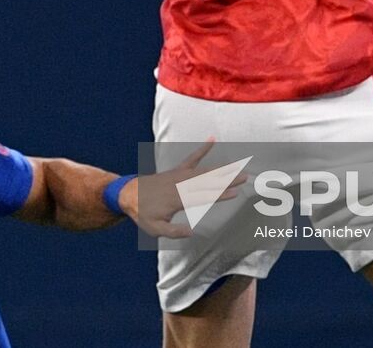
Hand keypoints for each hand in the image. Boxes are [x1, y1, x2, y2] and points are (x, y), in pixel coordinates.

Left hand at [120, 139, 245, 238]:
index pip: (203, 197)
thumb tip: (192, 232)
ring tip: (238, 166)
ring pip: (204, 171)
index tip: (235, 193)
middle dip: (227, 179)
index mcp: (178, 199)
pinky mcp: (177, 170)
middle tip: (245, 176)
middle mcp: (181, 184)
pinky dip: (202, 149)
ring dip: (221, 169)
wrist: (128, 194)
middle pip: (208, 181)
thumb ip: (173, 232)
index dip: (220, 195)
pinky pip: (191, 158)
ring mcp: (179, 175)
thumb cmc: (142, 213)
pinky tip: (212, 140)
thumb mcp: (155, 229)